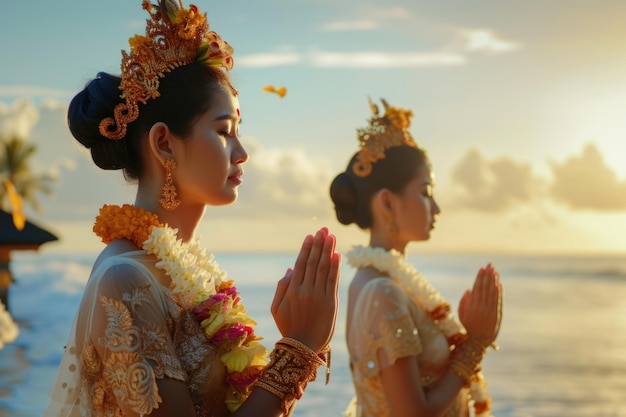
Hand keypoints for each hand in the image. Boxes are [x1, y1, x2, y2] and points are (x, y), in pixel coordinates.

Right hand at [270, 227, 340, 351]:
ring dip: (328, 250)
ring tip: (331, 236)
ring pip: (324, 268)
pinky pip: (333, 281)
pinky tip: (337, 254)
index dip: (307, 248)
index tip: (311, 236)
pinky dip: (335, 266)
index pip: (301, 264)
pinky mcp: (330, 303)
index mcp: (292, 290)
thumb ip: (281, 288)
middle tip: (323, 229)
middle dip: (319, 244)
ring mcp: (319, 296)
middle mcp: (305, 290)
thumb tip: (290, 269)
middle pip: (314, 262)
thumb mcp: (276, 309)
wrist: (303, 347)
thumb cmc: (288, 327)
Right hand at [458, 263, 502, 345]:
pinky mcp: (496, 315)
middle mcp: (480, 307)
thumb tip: (468, 290)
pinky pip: (497, 301)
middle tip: (490, 265)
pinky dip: (499, 293)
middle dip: (487, 276)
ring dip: (494, 281)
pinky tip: (499, 284)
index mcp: (471, 306)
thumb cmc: (468, 327)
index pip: (476, 288)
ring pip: (492, 293)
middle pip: (485, 288)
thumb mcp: (461, 315)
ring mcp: (489, 311)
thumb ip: (463, 302)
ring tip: (495, 271)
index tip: (481, 269)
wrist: (477, 342)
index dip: (479, 278)